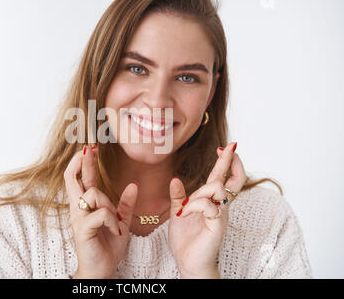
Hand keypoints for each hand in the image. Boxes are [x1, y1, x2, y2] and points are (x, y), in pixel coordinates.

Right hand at [64, 145, 137, 278]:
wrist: (101, 269)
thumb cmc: (108, 246)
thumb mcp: (121, 222)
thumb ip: (125, 204)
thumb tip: (134, 184)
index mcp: (88, 205)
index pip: (83, 179)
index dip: (85, 162)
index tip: (91, 148)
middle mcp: (79, 208)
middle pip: (72, 179)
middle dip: (80, 162)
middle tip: (87, 148)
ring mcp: (79, 218)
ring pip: (93, 193)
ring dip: (108, 204)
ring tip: (114, 222)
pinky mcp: (82, 229)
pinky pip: (100, 214)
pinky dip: (112, 221)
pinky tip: (115, 231)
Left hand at [168, 142, 246, 277]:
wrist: (187, 262)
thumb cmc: (186, 240)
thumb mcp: (178, 212)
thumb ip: (178, 196)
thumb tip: (175, 179)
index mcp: (211, 202)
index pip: (223, 177)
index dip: (226, 162)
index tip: (224, 147)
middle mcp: (220, 206)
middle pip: (234, 179)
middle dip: (231, 161)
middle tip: (230, 147)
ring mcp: (220, 215)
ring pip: (218, 188)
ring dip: (198, 192)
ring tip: (184, 208)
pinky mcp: (217, 224)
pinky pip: (208, 205)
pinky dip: (192, 205)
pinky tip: (183, 214)